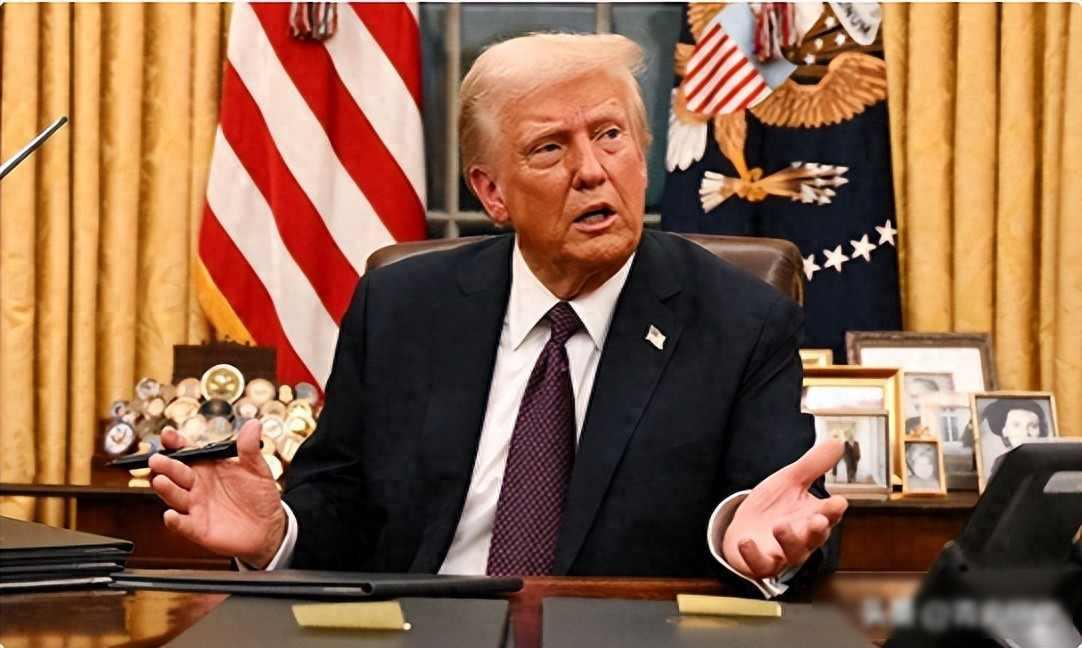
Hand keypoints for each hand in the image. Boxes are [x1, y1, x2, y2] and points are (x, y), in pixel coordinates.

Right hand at [149, 419, 285, 568]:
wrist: (268, 527)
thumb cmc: (259, 496)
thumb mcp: (257, 468)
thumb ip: (250, 448)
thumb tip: (253, 424)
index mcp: (208, 467)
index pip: (188, 451)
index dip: (176, 442)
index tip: (168, 434)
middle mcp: (197, 486)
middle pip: (177, 473)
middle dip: (166, 465)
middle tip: (157, 459)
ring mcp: (196, 507)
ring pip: (175, 496)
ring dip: (166, 488)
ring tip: (160, 480)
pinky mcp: (198, 528)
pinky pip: (183, 525)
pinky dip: (175, 521)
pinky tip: (170, 515)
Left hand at [722, 440, 847, 580]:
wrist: (746, 527)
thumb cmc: (775, 505)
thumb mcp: (790, 480)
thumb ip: (813, 464)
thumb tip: (837, 442)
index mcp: (813, 516)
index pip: (828, 514)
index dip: (834, 510)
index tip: (838, 502)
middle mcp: (802, 538)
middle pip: (814, 537)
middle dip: (817, 530)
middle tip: (818, 520)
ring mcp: (781, 553)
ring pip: (791, 553)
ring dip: (788, 540)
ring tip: (780, 526)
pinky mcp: (760, 563)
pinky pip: (759, 565)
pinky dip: (753, 556)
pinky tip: (746, 542)